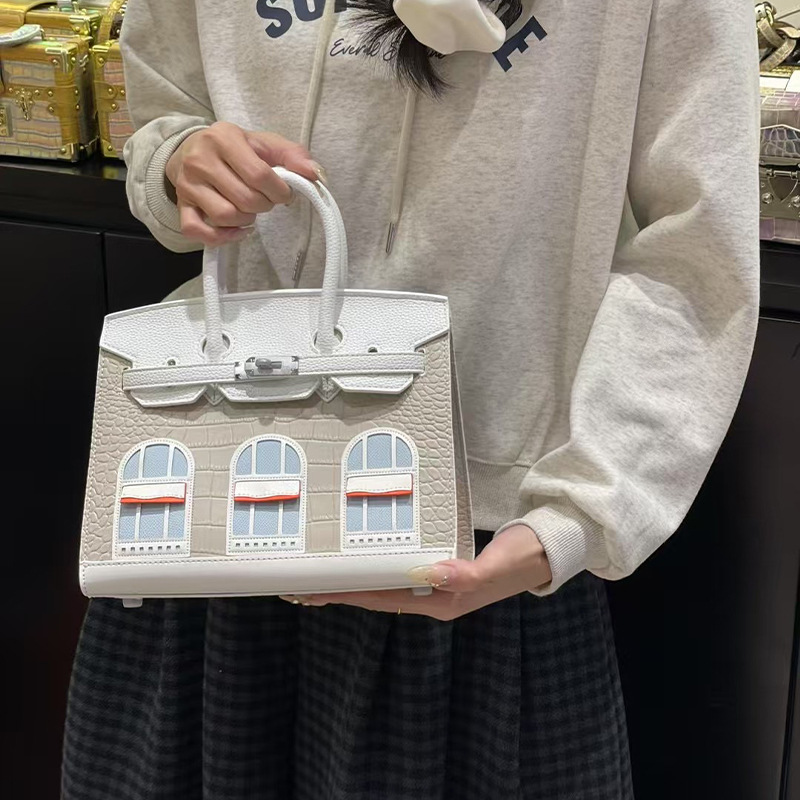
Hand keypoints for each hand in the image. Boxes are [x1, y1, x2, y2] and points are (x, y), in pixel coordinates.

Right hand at [165, 121, 322, 246]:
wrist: (191, 149)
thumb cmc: (235, 149)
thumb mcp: (264, 143)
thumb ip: (293, 155)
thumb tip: (316, 174)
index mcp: (224, 138)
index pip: (260, 176)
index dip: (279, 192)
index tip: (283, 193)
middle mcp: (200, 160)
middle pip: (245, 199)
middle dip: (264, 205)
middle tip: (265, 199)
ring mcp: (188, 185)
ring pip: (226, 216)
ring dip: (246, 220)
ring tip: (249, 209)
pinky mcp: (182, 206)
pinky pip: (198, 232)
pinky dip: (222, 237)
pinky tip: (236, 229)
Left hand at [281, 524, 552, 619]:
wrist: (543, 551)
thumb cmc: (522, 558)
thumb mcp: (497, 566)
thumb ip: (467, 574)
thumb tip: (432, 574)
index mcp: (441, 601)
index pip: (380, 599)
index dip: (344, 594)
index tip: (310, 591)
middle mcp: (432, 596)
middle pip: (374, 595)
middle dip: (336, 591)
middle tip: (296, 585)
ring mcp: (434, 584)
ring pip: (382, 584)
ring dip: (350, 580)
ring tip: (317, 576)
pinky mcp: (439, 568)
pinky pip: (398, 570)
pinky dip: (374, 566)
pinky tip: (362, 559)